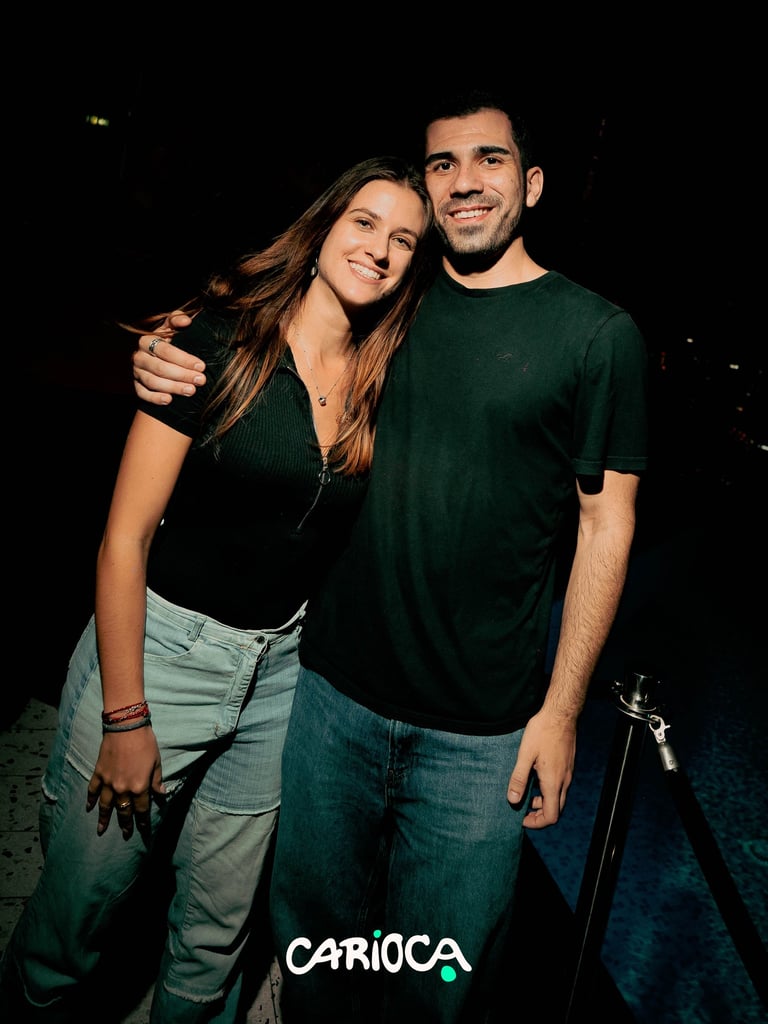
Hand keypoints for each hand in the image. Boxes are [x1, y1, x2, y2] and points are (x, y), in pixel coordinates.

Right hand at [86, 729, 165, 841]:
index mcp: (139, 786)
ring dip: (103, 819)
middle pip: (123, 811)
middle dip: (125, 824)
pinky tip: (88, 809)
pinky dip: (90, 800)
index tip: (142, 831)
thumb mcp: (156, 762)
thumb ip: (156, 780)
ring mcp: (108, 782)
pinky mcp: (98, 773)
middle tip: (125, 835)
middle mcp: (122, 788)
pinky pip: (92, 790)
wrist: (125, 727)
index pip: (141, 809)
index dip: (142, 821)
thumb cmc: (145, 742)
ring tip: (101, 831)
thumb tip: (161, 794)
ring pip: (105, 805)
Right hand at [132, 311, 206, 403]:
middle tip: (200, 380)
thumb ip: (178, 319)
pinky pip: (142, 394)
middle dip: (182, 375)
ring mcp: (136, 372)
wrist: (159, 357)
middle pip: (160, 368)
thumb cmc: (170, 340)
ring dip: (173, 387)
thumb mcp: (172, 327)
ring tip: (191, 391)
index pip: (165, 350)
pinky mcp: (136, 385)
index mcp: (147, 340)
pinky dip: (155, 398)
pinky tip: (169, 400)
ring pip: (152, 382)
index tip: (201, 366)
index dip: (183, 359)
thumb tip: (186, 321)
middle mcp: (139, 356)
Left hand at [506, 708, 576, 829]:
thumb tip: (512, 800)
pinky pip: (560, 786)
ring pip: (559, 797)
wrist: (560, 714)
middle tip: (523, 810)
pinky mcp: (568, 766)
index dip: (537, 823)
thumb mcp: (525, 755)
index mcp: (553, 782)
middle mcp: (564, 781)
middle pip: (557, 810)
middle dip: (540, 814)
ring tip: (527, 793)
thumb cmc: (542, 732)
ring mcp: (568, 773)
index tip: (522, 819)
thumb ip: (519, 779)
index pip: (551, 816)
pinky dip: (548, 790)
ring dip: (544, 801)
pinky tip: (536, 778)